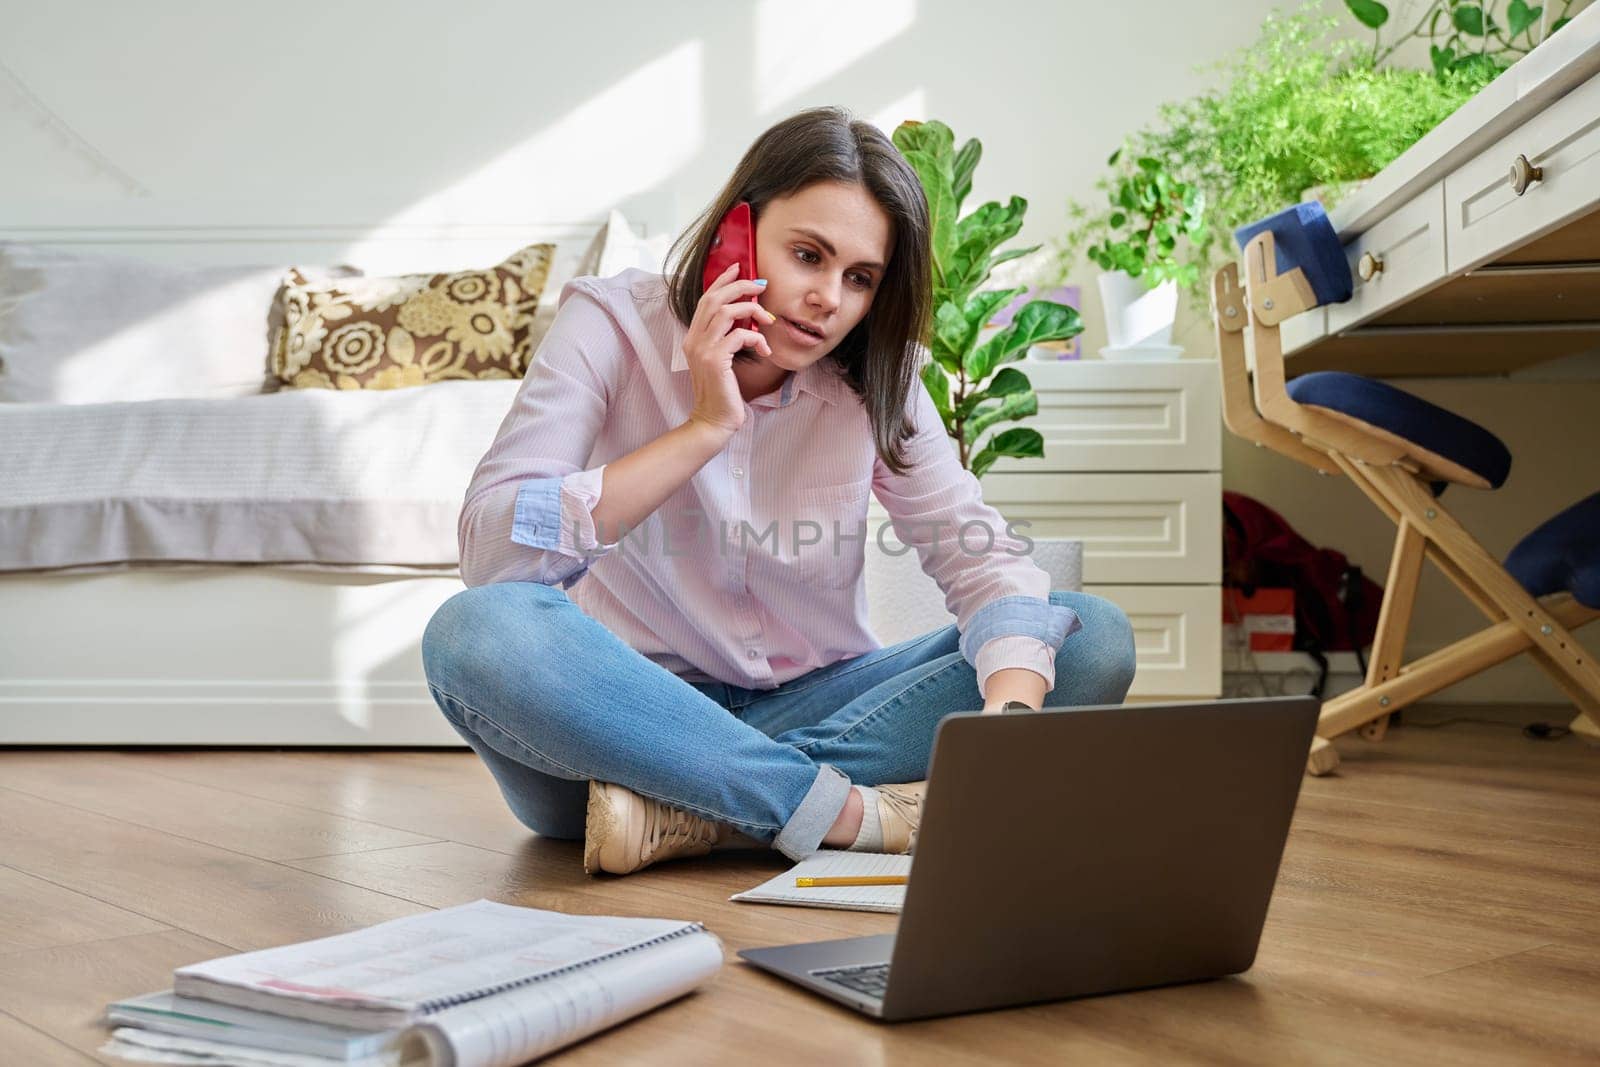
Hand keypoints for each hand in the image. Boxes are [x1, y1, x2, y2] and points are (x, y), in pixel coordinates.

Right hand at [683, 263, 775, 435]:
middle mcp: (694, 339)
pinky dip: (756, 338)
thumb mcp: (722, 360)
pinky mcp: (715, 360)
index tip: (740, 267)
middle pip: (714, 298)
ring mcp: (702, 349)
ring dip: (751, 310)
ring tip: (768, 319)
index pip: (706, 299)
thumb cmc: (722, 393)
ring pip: (725, 311)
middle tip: (761, 285)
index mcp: (693, 337)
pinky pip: (739, 335)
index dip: (723, 280)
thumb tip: (748, 318)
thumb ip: (727, 339)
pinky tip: (765, 350)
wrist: (713, 421)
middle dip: (740, 286)